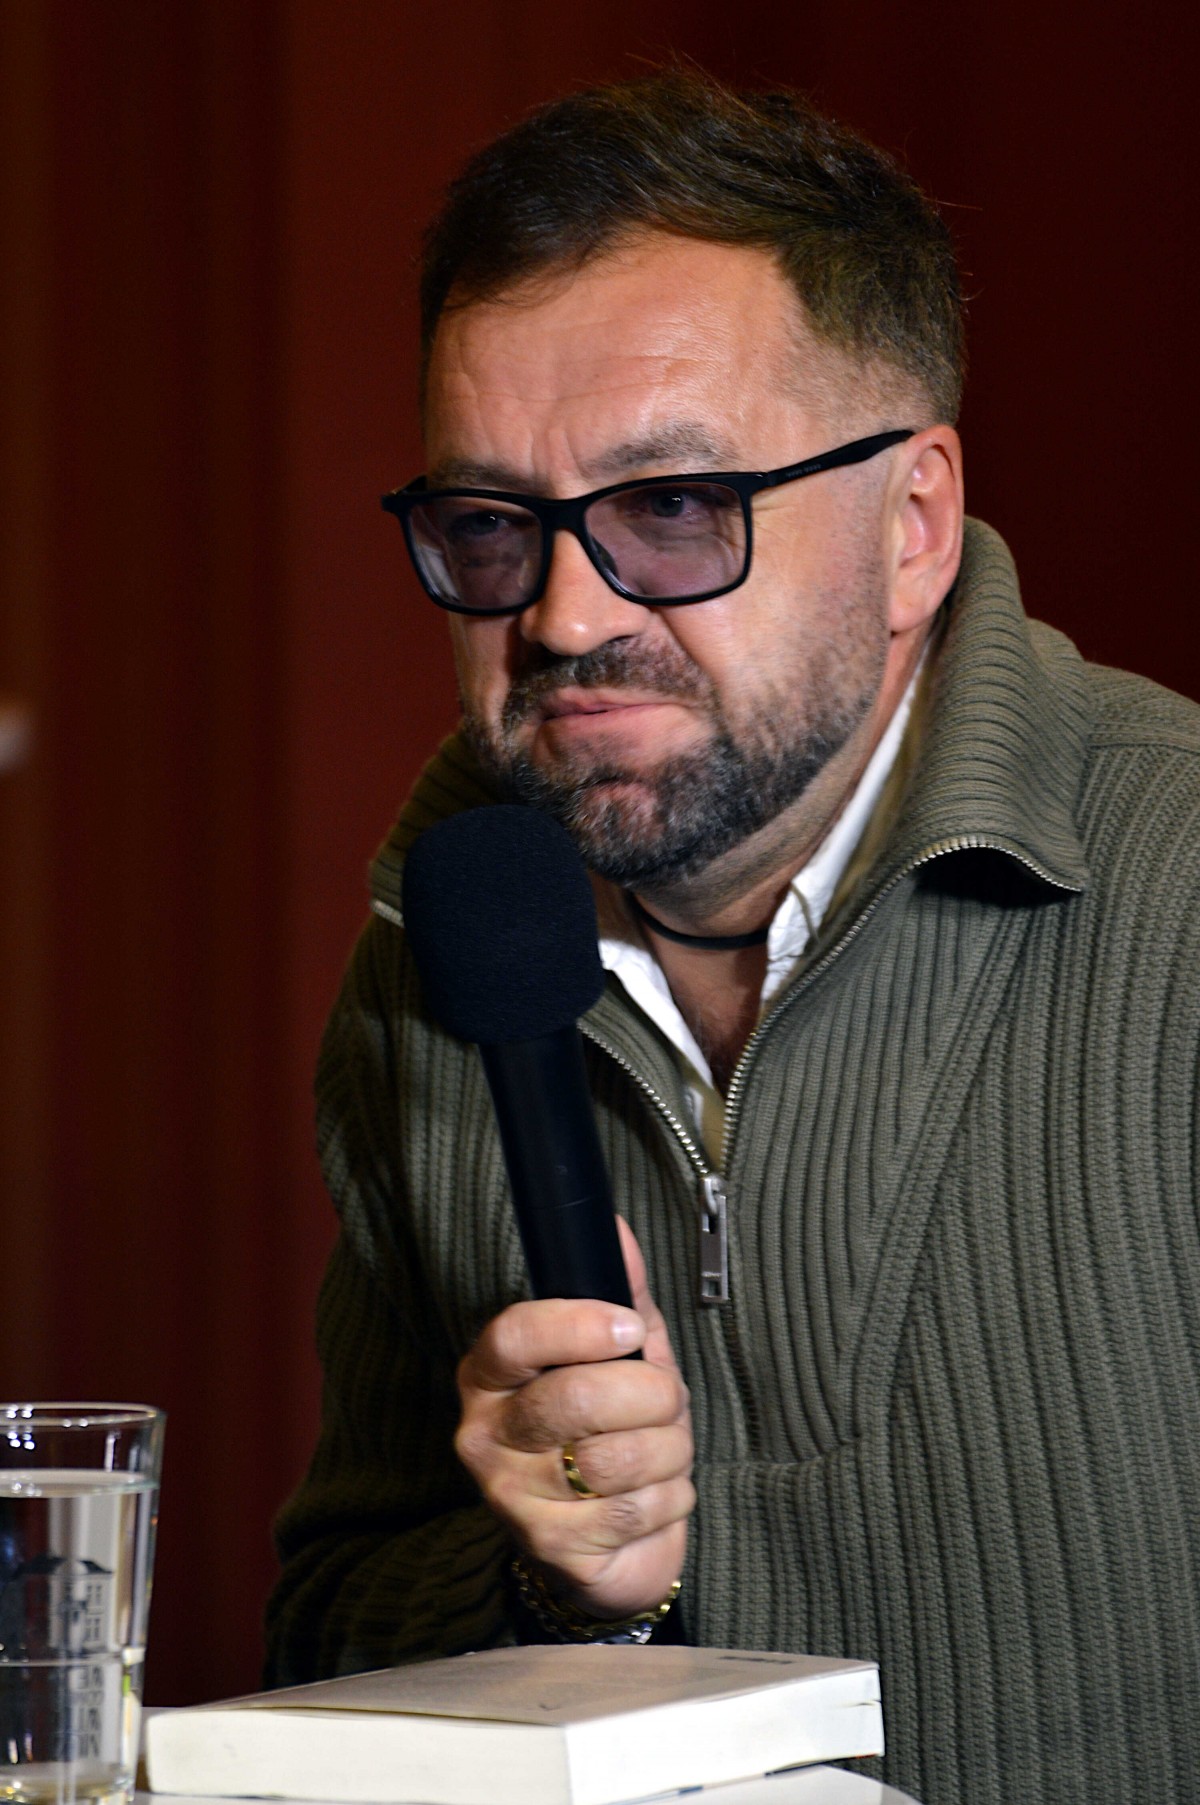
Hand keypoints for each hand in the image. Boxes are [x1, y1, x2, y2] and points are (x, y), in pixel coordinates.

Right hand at [455, 1218, 693, 1619]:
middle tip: (665, 1399)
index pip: (514, 1336)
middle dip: (650, 1395)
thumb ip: (617, 1292)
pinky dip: (671, 1496)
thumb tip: (616, 1229)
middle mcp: (486, 1435)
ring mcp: (513, 1497)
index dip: (580, 1326)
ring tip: (664, 1448)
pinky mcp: (552, 1548)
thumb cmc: (607, 1428)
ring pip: (616, 1458)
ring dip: (670, 1449)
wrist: (599, 1542)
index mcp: (490, 1375)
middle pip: (576, 1399)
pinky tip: (657, 1493)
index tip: (630, 1328)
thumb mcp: (614, 1354)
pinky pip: (635, 1510)